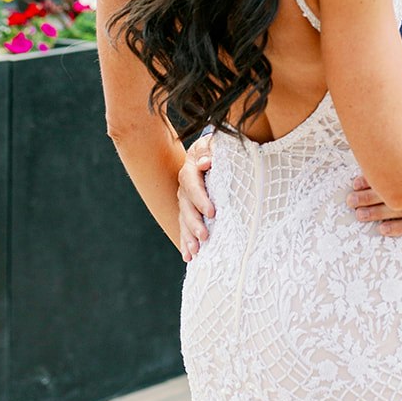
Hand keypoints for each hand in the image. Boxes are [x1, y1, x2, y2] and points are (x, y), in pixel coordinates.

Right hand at [178, 134, 215, 260]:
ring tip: (195, 252)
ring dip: (188, 237)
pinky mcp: (188, 212)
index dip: (200, 199)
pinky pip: (184, 228)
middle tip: (205, 237)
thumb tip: (205, 162)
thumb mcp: (216, 143)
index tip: (212, 212)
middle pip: (186, 207)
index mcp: (190, 170)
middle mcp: (185, 188)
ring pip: (183, 220)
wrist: (209, 152)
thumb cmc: (217, 148)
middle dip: (194, 223)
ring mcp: (185, 201)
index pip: (192, 185)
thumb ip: (210, 149)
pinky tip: (189, 257)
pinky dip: (185, 243)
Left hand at [346, 176, 401, 235]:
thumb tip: (386, 144)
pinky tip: (383, 229)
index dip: (374, 178)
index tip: (356, 180)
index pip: (394, 173)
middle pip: (395, 192)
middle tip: (351, 199)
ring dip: (378, 212)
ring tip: (359, 214)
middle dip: (369, 196)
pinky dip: (399, 228)